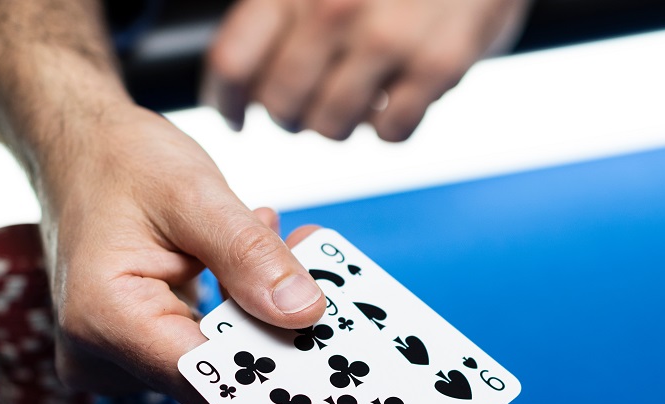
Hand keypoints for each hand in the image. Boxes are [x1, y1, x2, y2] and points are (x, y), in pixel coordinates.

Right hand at [36, 103, 325, 403]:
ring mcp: (113, 361)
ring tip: (268, 236)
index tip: (319, 320)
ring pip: (217, 359)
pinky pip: (202, 346)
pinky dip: (234, 306)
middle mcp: (100, 357)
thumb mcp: (195, 195)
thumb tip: (306, 313)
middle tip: (304, 252)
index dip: (269, 357)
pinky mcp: (133, 351)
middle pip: (217, 372)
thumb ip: (250, 256)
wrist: (76, 148)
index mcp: (104, 321)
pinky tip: (242, 257)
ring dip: (254, 306)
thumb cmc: (120, 161)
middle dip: (270, 320)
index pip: (208, 379)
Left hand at [203, 0, 530, 141]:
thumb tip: (243, 70)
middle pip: (281, 104)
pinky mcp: (439, 65)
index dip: (225, 100)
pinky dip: (387, 125)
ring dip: (336, 123)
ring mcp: (388, 40)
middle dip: (286, 114)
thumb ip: (281, 5)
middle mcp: (334, 9)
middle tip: (301, 106)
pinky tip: (392, 97)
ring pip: (332, 126)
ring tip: (351, 99)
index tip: (232, 115)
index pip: (234, 64)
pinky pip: (392, 131)